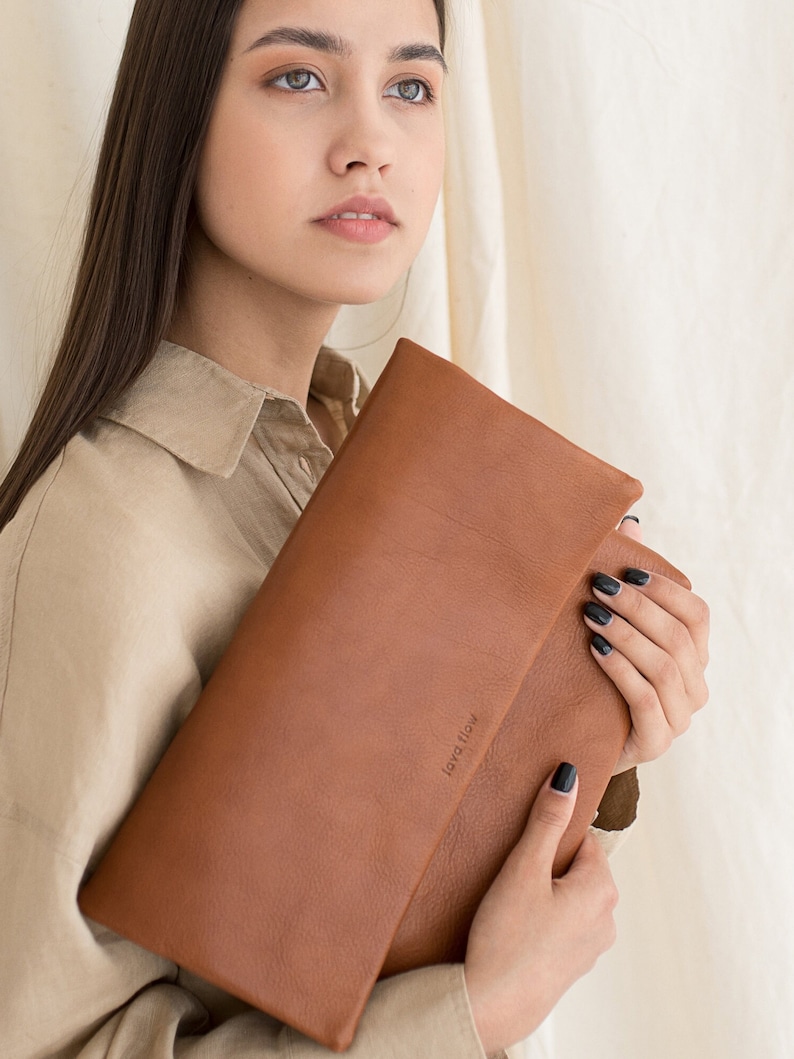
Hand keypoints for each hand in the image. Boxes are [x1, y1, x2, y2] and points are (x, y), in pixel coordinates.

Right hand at [464, 766, 617, 1055]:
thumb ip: (547, 820)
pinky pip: (562, 926)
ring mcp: (592, 947)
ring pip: (569, 898)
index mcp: (602, 889)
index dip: (549, 839)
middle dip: (546, 866)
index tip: (523, 849)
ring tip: (509, 904)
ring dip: (544, 894)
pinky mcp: (572, 967)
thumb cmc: (507, 936)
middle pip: (577, 868)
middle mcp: (607, 919)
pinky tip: (514, 929)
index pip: (583, 840)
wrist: (492, 1004)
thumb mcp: (524, 868)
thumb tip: (568, 776)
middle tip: (512, 877)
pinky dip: (542, 921)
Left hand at [584, 517, 709, 774]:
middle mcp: (694, 687)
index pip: (697, 614)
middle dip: (637, 607)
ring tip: (590, 613)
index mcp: (693, 656)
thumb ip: (626, 580)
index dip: (665, 590)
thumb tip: (629, 523)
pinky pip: (646, 701)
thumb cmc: (593, 676)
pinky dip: (621, 670)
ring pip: (664, 666)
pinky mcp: (655, 743)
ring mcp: (678, 719)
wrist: (573, 741)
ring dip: (626, 633)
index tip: (628, 571)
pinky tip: (596, 648)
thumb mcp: (608, 627)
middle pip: (679, 637)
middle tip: (597, 586)